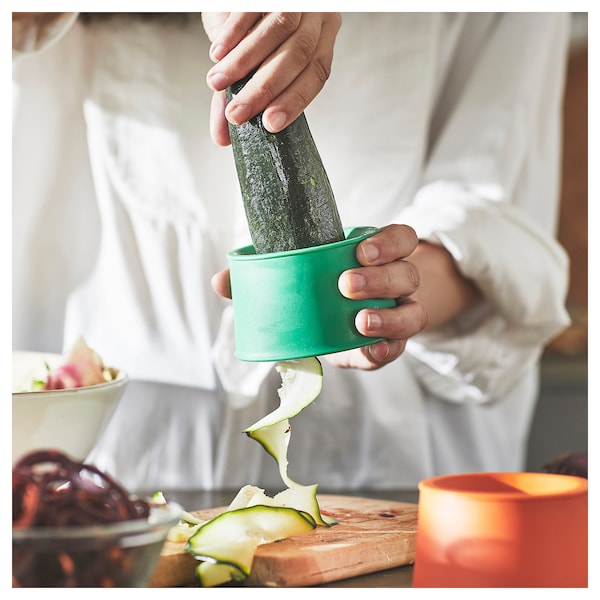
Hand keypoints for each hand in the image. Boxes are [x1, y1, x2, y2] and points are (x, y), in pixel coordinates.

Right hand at [201, 12, 341, 145]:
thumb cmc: (249, 31)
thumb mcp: (249, 64)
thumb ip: (238, 96)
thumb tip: (222, 138)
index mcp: (322, 39)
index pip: (316, 74)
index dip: (294, 101)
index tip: (269, 124)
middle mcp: (316, 16)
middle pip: (298, 56)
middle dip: (264, 89)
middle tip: (236, 114)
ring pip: (280, 30)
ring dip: (244, 62)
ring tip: (217, 83)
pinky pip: (253, 7)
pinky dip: (234, 33)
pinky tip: (218, 53)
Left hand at [210, 224, 426, 370]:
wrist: (347, 325)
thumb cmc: (324, 292)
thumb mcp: (304, 278)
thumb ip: (265, 276)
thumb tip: (220, 280)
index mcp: (378, 257)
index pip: (401, 238)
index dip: (387, 242)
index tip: (359, 249)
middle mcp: (397, 283)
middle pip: (406, 273)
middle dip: (380, 278)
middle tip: (346, 285)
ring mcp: (400, 314)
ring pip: (412, 312)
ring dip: (388, 317)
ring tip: (359, 322)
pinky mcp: (392, 345)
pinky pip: (399, 348)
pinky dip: (385, 350)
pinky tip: (369, 351)